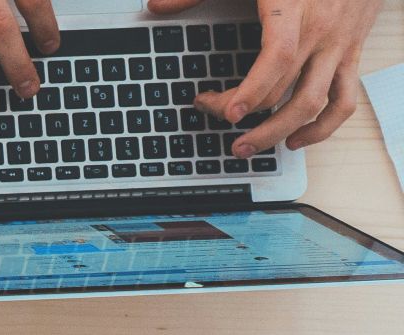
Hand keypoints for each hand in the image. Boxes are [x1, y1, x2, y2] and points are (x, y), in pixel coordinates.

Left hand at [147, 0, 382, 154]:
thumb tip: (157, 5)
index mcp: (293, 10)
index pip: (277, 56)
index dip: (252, 88)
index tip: (227, 111)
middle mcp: (319, 32)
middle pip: (283, 88)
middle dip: (243, 111)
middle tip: (212, 115)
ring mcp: (338, 47)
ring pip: (314, 103)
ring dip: (278, 132)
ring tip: (245, 146)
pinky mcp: (351, 55)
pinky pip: (344, 100)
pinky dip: (323, 127)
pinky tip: (295, 139)